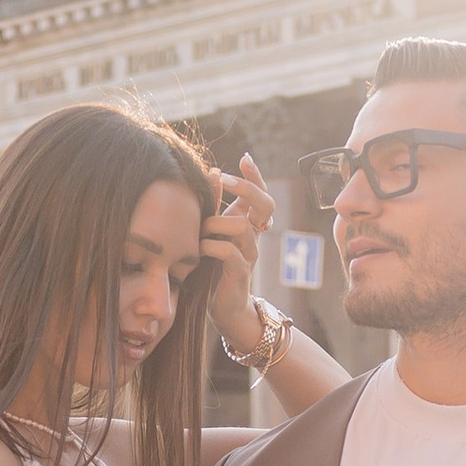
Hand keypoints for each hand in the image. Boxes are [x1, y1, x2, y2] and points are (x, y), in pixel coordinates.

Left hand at [201, 156, 274, 350]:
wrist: (224, 308)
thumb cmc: (214, 268)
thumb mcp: (212, 233)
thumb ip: (214, 207)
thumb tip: (213, 172)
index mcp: (248, 225)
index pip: (261, 195)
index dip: (256, 176)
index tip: (245, 158)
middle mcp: (254, 238)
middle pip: (265, 204)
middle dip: (245, 188)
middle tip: (224, 180)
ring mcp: (250, 255)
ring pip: (242, 226)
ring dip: (215, 222)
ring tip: (199, 230)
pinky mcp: (239, 273)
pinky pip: (229, 252)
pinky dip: (211, 246)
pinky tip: (199, 248)